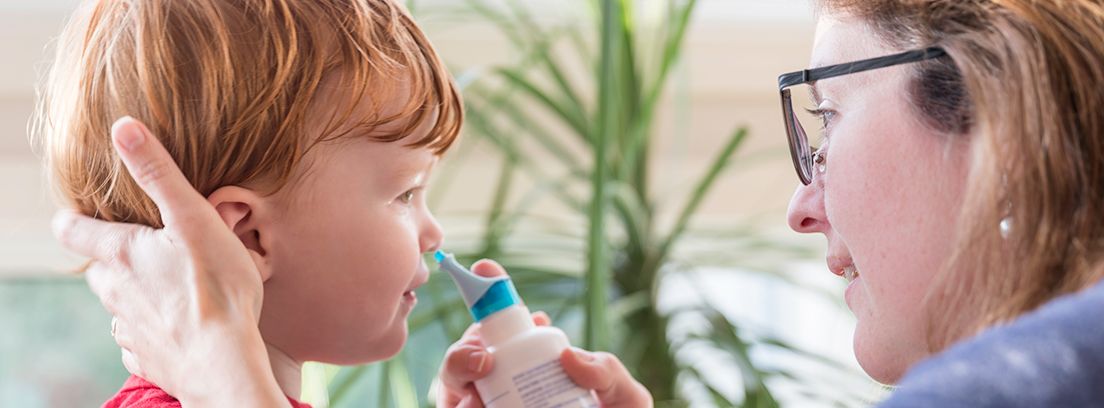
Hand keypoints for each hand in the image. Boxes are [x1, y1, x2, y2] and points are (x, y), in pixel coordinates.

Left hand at [52, 117, 283, 405]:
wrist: (224, 362)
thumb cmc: (216, 289)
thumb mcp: (193, 219)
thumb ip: (158, 173)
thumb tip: (124, 128)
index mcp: (122, 255)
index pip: (71, 230)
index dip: (73, 219)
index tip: (83, 214)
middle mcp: (115, 293)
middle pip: (99, 270)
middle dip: (116, 258)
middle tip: (148, 249)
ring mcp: (129, 328)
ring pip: (119, 305)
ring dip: (137, 295)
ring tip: (171, 288)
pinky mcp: (148, 357)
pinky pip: (139, 339)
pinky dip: (151, 329)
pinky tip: (177, 325)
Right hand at [435, 260, 652, 407]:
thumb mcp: (626, 397)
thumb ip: (608, 371)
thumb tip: (570, 356)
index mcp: (533, 364)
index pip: (504, 327)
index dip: (488, 295)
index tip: (485, 271)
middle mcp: (502, 386)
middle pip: (464, 356)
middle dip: (464, 348)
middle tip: (486, 357)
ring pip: (450, 390)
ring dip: (457, 378)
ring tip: (479, 394)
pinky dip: (461, 406)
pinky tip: (477, 406)